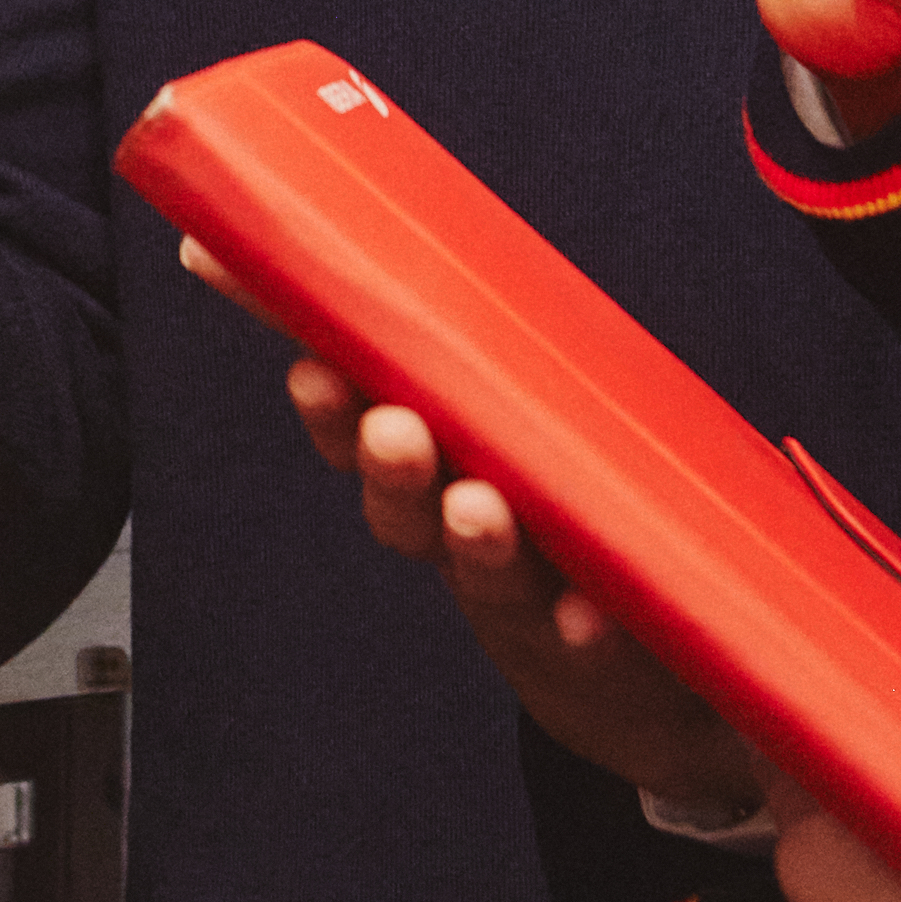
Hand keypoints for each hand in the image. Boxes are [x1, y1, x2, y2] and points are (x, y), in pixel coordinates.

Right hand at [185, 234, 768, 822]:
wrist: (631, 672)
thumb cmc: (546, 512)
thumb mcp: (487, 411)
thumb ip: (418, 325)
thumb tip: (270, 229)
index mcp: (428, 456)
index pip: (354, 409)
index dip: (322, 389)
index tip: (307, 363)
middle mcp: (458, 530)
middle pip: (401, 501)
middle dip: (387, 465)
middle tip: (389, 427)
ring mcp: (525, 593)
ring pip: (483, 567)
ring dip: (473, 538)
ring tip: (478, 509)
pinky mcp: (595, 646)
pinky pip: (589, 638)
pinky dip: (583, 629)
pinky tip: (590, 617)